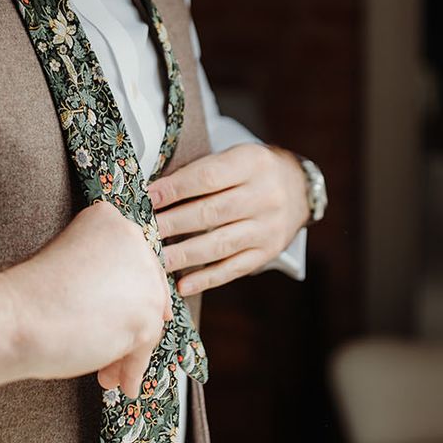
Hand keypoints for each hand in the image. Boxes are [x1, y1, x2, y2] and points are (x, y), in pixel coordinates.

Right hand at [0, 201, 171, 399]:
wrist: (14, 319)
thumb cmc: (28, 299)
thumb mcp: (70, 270)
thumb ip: (102, 279)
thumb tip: (130, 310)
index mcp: (107, 220)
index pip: (130, 262)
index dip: (122, 296)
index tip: (112, 317)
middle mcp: (131, 239)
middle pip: (144, 292)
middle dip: (129, 327)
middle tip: (111, 352)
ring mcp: (142, 276)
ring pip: (146, 322)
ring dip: (126, 352)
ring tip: (107, 374)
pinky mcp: (146, 313)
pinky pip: (144, 347)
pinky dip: (131, 368)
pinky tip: (118, 384)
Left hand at [147, 142, 309, 295]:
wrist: (299, 188)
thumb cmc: (251, 172)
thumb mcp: (234, 157)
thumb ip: (201, 172)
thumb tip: (153, 193)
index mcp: (252, 164)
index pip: (208, 177)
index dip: (175, 189)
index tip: (147, 198)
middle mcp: (264, 196)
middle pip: (211, 213)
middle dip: (172, 224)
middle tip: (144, 232)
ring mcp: (267, 228)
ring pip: (219, 244)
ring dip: (183, 255)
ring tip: (155, 259)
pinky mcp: (267, 252)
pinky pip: (233, 269)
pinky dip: (206, 278)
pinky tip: (182, 285)